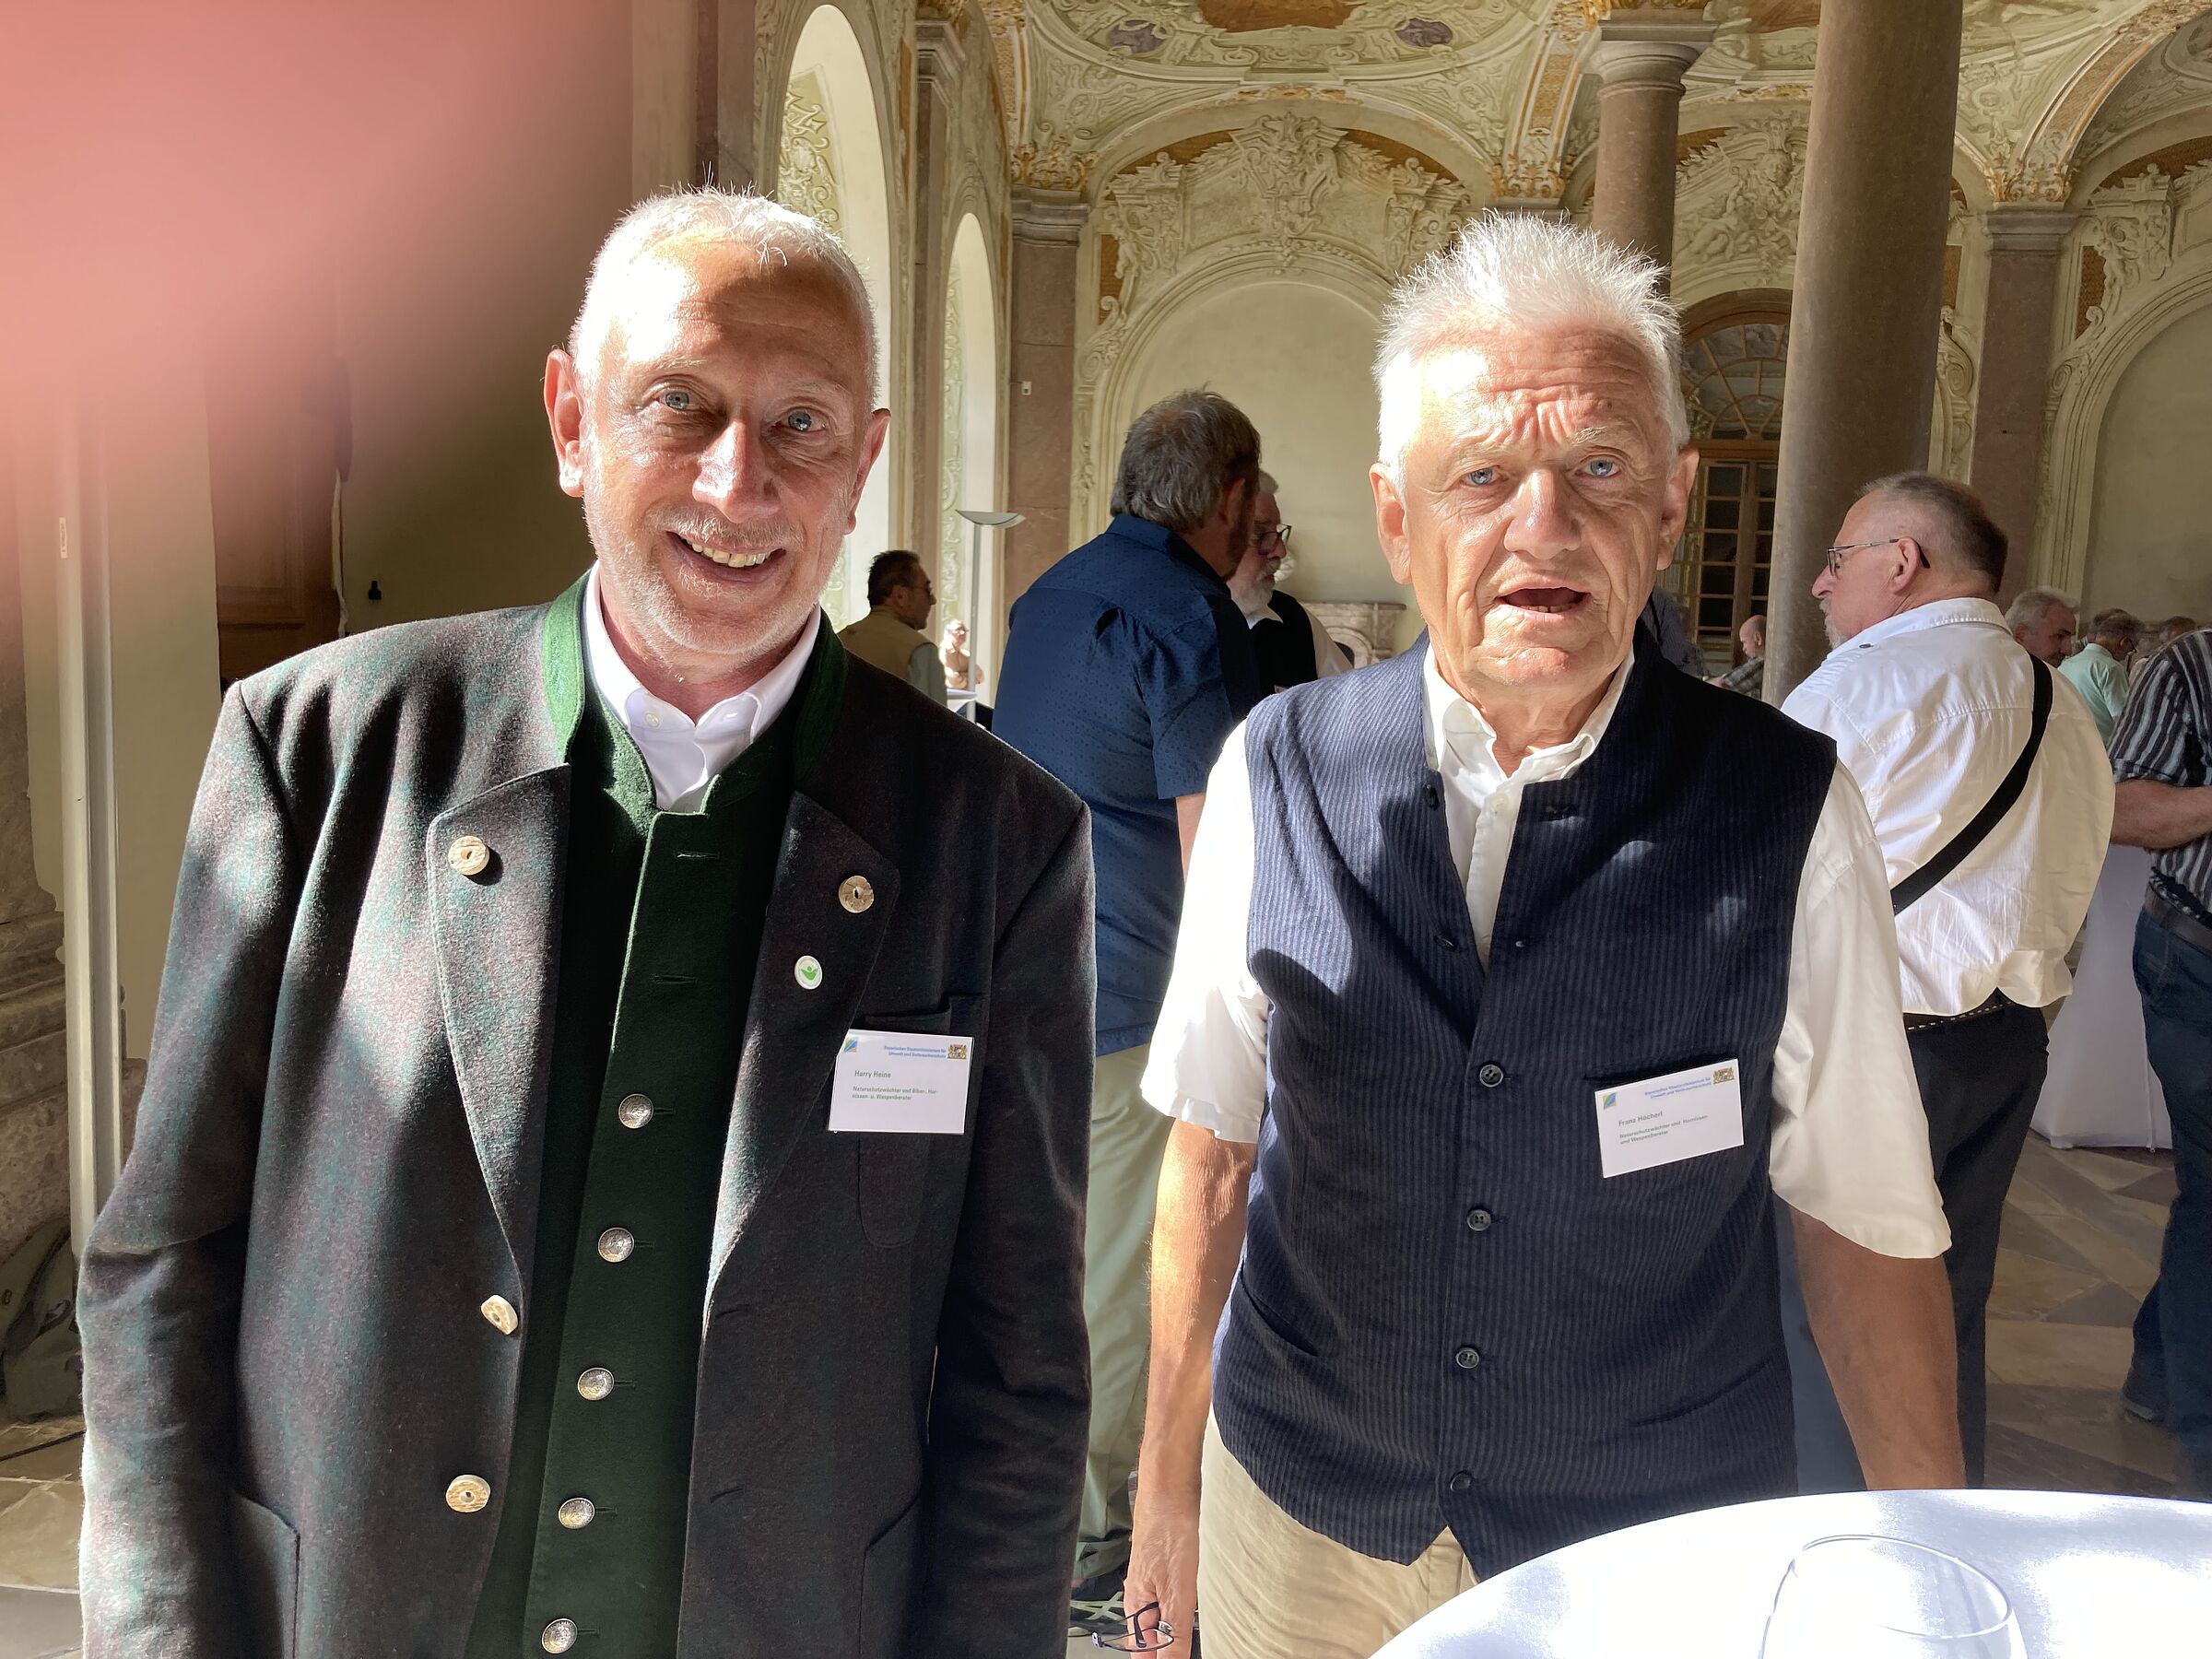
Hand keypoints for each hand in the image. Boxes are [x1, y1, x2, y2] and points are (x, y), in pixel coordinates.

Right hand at [1122, 1487, 1200, 1650]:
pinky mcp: (1163, 1569)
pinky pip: (1168, 1599)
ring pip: (1160, 1618)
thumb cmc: (1168, 1536)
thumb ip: (1173, 1633)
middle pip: (1150, 1637)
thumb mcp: (1177, 1592)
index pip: (1141, 1652)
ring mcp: (1151, 1582)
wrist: (1169, 1494)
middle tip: (1186, 1648)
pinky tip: (1194, 1608)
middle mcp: (1139, 1598)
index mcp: (1136, 1608)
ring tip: (1190, 1632)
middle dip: (1167, 1648)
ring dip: (1175, 1630)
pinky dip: (1181, 1609)